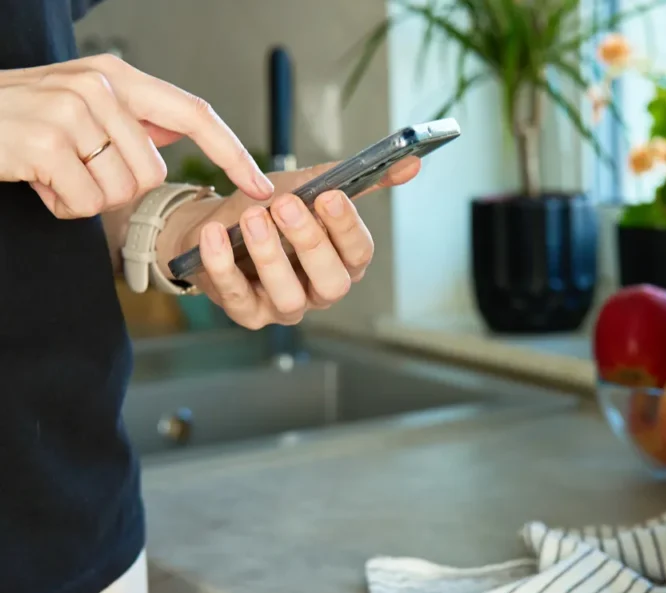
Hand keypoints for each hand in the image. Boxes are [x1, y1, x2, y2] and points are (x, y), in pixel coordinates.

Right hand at [0, 54, 271, 217]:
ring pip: (120, 191)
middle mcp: (100, 86)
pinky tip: (36, 180)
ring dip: (84, 196)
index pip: (194, 114)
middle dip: (114, 185)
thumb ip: (130, 116)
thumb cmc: (18, 118)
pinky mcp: (48, 144)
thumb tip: (177, 133)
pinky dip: (61, 206)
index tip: (262, 185)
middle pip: (152, 171)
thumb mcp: (78, 102)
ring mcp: (73, 112)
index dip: (233, 152)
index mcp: (117, 76)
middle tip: (70, 167)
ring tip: (50, 169)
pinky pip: (84, 203)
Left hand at [157, 159, 420, 329]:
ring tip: (251, 217)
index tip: (329, 196)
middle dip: (311, 243)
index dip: (346, 227)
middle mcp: (320, 290)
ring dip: (270, 254)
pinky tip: (215, 234)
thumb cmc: (268, 209)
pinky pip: (237, 296)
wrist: (210, 224)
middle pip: (332, 281)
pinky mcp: (246, 313)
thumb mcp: (310, 187)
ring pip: (289, 295)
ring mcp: (285, 306)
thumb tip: (412, 162)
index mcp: (344, 261)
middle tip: (287, 205)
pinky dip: (223, 264)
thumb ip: (354, 178)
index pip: (359, 253)